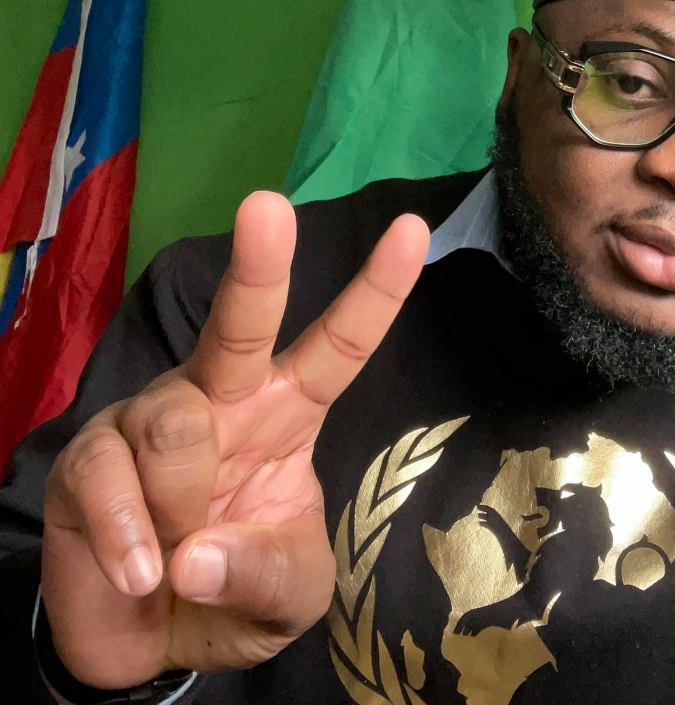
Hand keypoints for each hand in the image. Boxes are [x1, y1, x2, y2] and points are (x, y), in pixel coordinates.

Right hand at [41, 192, 428, 688]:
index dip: (376, 290)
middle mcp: (222, 397)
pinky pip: (110, 479)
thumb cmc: (240, 593)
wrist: (152, 642)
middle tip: (268, 206)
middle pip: (243, 322)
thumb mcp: (289, 592)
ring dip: (184, 504)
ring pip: (176, 424)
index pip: (340, 344)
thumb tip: (196, 555)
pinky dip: (131, 539)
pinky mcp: (87, 458)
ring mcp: (150, 419)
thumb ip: (266, 571)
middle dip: (259, 265)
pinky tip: (140, 571)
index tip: (412, 230)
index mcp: (287, 412)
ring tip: (177, 555)